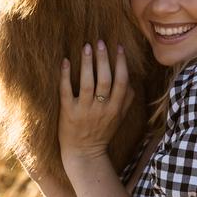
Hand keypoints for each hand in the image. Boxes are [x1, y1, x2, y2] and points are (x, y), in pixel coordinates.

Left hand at [58, 41, 133, 165]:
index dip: (121, 63)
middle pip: (105, 79)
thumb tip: (131, 79)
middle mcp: (102, 108)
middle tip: (100, 42)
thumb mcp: (119, 118)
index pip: (121, 81)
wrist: (84, 154)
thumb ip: (126, 99)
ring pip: (87, 83)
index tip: (118, 47)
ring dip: (87, 63)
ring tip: (86, 47)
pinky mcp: (68, 113)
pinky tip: (65, 62)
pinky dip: (65, 76)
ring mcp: (84, 111)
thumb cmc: (102, 132)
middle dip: (103, 59)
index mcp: (116, 108)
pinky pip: (67, 91)